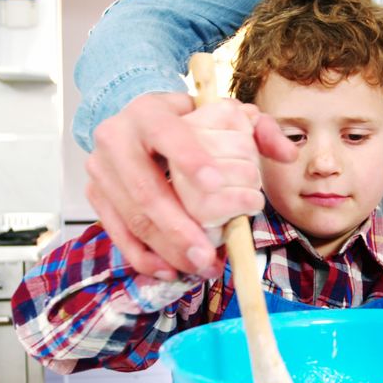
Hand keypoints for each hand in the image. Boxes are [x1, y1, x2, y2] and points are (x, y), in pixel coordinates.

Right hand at [85, 92, 296, 279]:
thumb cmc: (185, 123)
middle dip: (177, 227)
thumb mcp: (222, 116)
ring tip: (199, 267)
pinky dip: (144, 257)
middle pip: (145, 188)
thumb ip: (258, 129)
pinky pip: (118, 234)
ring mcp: (102, 170)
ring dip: (166, 249)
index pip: (167, 132)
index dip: (190, 158)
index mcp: (149, 111)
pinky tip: (171, 271)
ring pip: (131, 217)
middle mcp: (117, 138)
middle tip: (207, 254)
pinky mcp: (97, 196)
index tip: (215, 183)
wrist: (137, 124)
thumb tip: (285, 154)